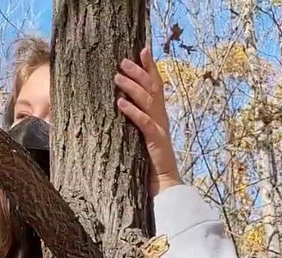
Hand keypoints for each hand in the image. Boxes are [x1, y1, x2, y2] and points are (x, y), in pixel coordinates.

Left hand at [116, 47, 182, 196]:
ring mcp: (160, 129)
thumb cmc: (150, 161)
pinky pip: (144, 122)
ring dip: (132, 87)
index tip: (142, 49)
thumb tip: (119, 103)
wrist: (164, 184)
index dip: (151, 67)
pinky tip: (120, 103)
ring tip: (116, 76)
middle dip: (138, 72)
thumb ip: (136, 120)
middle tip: (122, 61)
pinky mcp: (155, 141)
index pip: (156, 85)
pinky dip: (132, 111)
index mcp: (159, 115)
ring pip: (147, 101)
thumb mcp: (142, 135)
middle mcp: (162, 118)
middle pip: (152, 88)